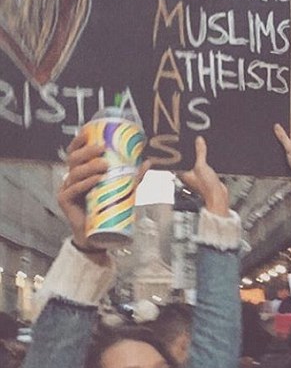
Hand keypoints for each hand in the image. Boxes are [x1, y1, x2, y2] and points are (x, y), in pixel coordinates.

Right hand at [58, 132, 149, 253]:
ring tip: (104, 165)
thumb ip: (133, 176)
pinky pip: (73, 188)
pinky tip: (96, 179)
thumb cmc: (107, 208)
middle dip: (87, 151)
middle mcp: (72, 177)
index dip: (80, 141)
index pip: (76, 151)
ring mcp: (66, 188)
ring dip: (90, 167)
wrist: (98, 235)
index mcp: (82, 171)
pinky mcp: (65, 201)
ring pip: (75, 172)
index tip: (89, 132)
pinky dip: (85, 182)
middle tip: (102, 149)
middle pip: (74, 158)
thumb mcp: (122, 189)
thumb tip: (147, 161)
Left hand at [178, 136, 227, 215]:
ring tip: (198, 147)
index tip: (176, 144)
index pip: (176, 161)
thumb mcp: (202, 166)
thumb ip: (200, 152)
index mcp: (183, 173)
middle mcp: (188, 175)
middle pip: (186, 161)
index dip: (175, 153)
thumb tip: (198, 140)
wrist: (218, 196)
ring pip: (194, 163)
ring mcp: (196, 176)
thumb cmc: (207, 187)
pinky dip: (203, 161)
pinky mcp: (204, 176)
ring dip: (197, 157)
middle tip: (189, 143)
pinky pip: (202, 166)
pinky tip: (207, 156)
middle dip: (188, 153)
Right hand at [274, 122, 290, 203]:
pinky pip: (282, 148)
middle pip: (287, 131)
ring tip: (270, 136)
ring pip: (284, 140)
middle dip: (280, 129)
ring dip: (278, 139)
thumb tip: (277, 126)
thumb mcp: (290, 149)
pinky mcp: (290, 155)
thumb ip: (283, 137)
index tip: (278, 113)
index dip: (286, 118)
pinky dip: (277, 146)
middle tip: (271, 125)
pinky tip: (272, 147)